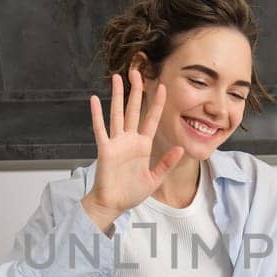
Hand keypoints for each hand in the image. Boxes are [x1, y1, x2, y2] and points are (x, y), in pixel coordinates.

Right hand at [82, 68, 182, 232]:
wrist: (113, 205)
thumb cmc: (131, 193)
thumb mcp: (154, 179)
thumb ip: (166, 164)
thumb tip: (180, 148)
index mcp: (143, 146)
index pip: (151, 119)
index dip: (157, 104)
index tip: (163, 87)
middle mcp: (129, 140)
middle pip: (134, 110)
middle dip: (136, 91)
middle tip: (137, 72)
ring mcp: (117, 143)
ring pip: (117, 114)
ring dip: (117, 96)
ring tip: (117, 78)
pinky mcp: (105, 149)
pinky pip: (100, 129)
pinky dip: (97, 115)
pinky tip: (95, 100)